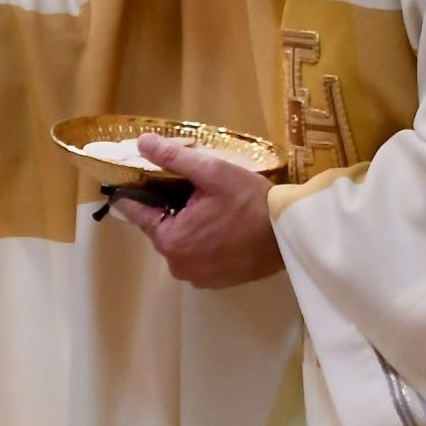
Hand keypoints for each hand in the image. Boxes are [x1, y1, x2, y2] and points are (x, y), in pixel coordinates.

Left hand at [107, 135, 284, 288]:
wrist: (290, 236)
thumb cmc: (250, 202)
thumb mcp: (212, 173)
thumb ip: (174, 158)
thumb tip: (141, 142)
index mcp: (170, 240)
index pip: (137, 212)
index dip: (136, 191)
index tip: (135, 177)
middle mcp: (177, 265)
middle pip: (160, 227)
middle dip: (169, 207)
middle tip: (191, 187)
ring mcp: (197, 277)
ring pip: (180, 242)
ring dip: (187, 225)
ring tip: (208, 205)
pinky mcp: (216, 282)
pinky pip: (197, 256)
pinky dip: (202, 241)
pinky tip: (219, 225)